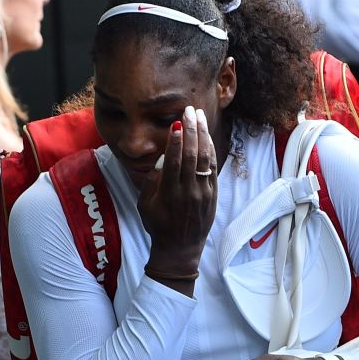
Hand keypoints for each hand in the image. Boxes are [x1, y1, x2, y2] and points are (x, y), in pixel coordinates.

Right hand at [139, 106, 217, 278]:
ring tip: (201, 116)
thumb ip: (151, 181)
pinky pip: (213, 169)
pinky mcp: (213, 195)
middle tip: (190, 110)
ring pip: (205, 159)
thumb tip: (160, 159)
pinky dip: (210, 151)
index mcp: (169, 194)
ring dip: (203, 135)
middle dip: (191, 130)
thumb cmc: (158, 225)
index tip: (177, 122)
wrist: (179, 249)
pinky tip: (207, 137)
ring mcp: (203, 193)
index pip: (174, 161)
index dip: (176, 141)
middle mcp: (188, 192)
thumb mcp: (145, 205)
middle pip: (191, 155)